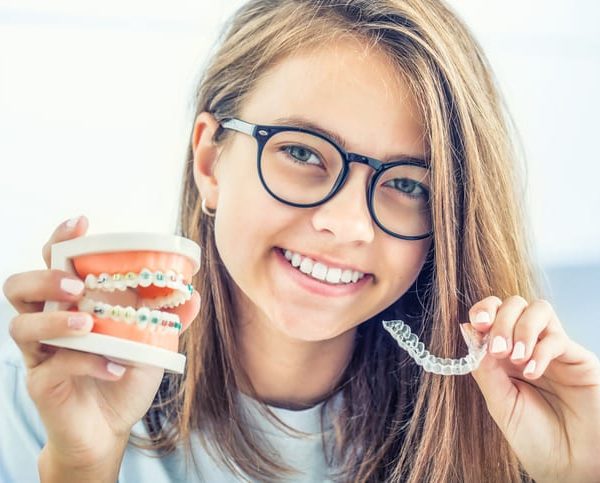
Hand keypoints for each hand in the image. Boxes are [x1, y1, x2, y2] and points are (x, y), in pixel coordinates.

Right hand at [2, 216, 200, 469]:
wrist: (110, 427)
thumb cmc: (125, 374)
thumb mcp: (151, 343)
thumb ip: (168, 317)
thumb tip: (193, 295)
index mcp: (73, 303)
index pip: (54, 262)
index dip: (61, 239)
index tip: (81, 223)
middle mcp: (49, 322)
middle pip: (18, 286)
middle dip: (44, 278)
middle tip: (77, 286)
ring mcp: (40, 353)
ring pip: (19, 325)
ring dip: (54, 320)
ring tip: (88, 324)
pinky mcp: (42, 383)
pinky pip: (53, 366)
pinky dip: (87, 362)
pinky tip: (115, 367)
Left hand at [466, 295, 599, 481]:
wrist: (569, 468)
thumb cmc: (535, 439)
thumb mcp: (500, 403)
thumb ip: (484, 368)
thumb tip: (466, 330)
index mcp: (504, 355)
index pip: (493, 314)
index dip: (483, 311)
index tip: (476, 325)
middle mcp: (529, 346)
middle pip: (515, 304)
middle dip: (501, 320)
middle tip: (498, 350)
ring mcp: (554, 351)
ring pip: (539, 310)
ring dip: (522, 328)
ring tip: (516, 359)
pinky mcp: (579, 360)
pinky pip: (558, 338)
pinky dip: (541, 350)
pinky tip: (533, 373)